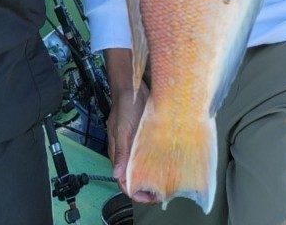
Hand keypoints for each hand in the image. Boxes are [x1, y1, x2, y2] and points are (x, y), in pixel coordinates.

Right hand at [108, 83, 156, 202]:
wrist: (132, 86)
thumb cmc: (125, 108)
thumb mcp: (122, 130)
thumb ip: (120, 152)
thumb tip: (116, 176)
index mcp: (118, 153)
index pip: (124, 181)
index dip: (136, 192)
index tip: (151, 198)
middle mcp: (127, 151)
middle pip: (134, 176)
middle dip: (147, 187)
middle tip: (164, 192)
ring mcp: (136, 144)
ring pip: (143, 166)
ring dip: (153, 175)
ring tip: (169, 181)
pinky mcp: (145, 136)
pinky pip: (150, 153)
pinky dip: (157, 161)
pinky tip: (168, 163)